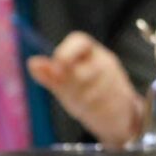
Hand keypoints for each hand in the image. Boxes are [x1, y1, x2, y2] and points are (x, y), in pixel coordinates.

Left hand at [27, 30, 144, 145]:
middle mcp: (105, 62)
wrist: (120, 114)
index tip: (56, 68)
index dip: (65, 53)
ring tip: (82, 103)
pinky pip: (101, 104)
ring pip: (90, 90)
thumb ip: (48, 75)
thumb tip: (32, 63)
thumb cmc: (87, 95)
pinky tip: (93, 110)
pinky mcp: (122, 99)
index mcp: (90, 53)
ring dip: (80, 100)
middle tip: (67, 91)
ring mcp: (115, 80)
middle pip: (82, 69)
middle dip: (70, 84)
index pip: (79, 42)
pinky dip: (92, 111)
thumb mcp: (64, 85)